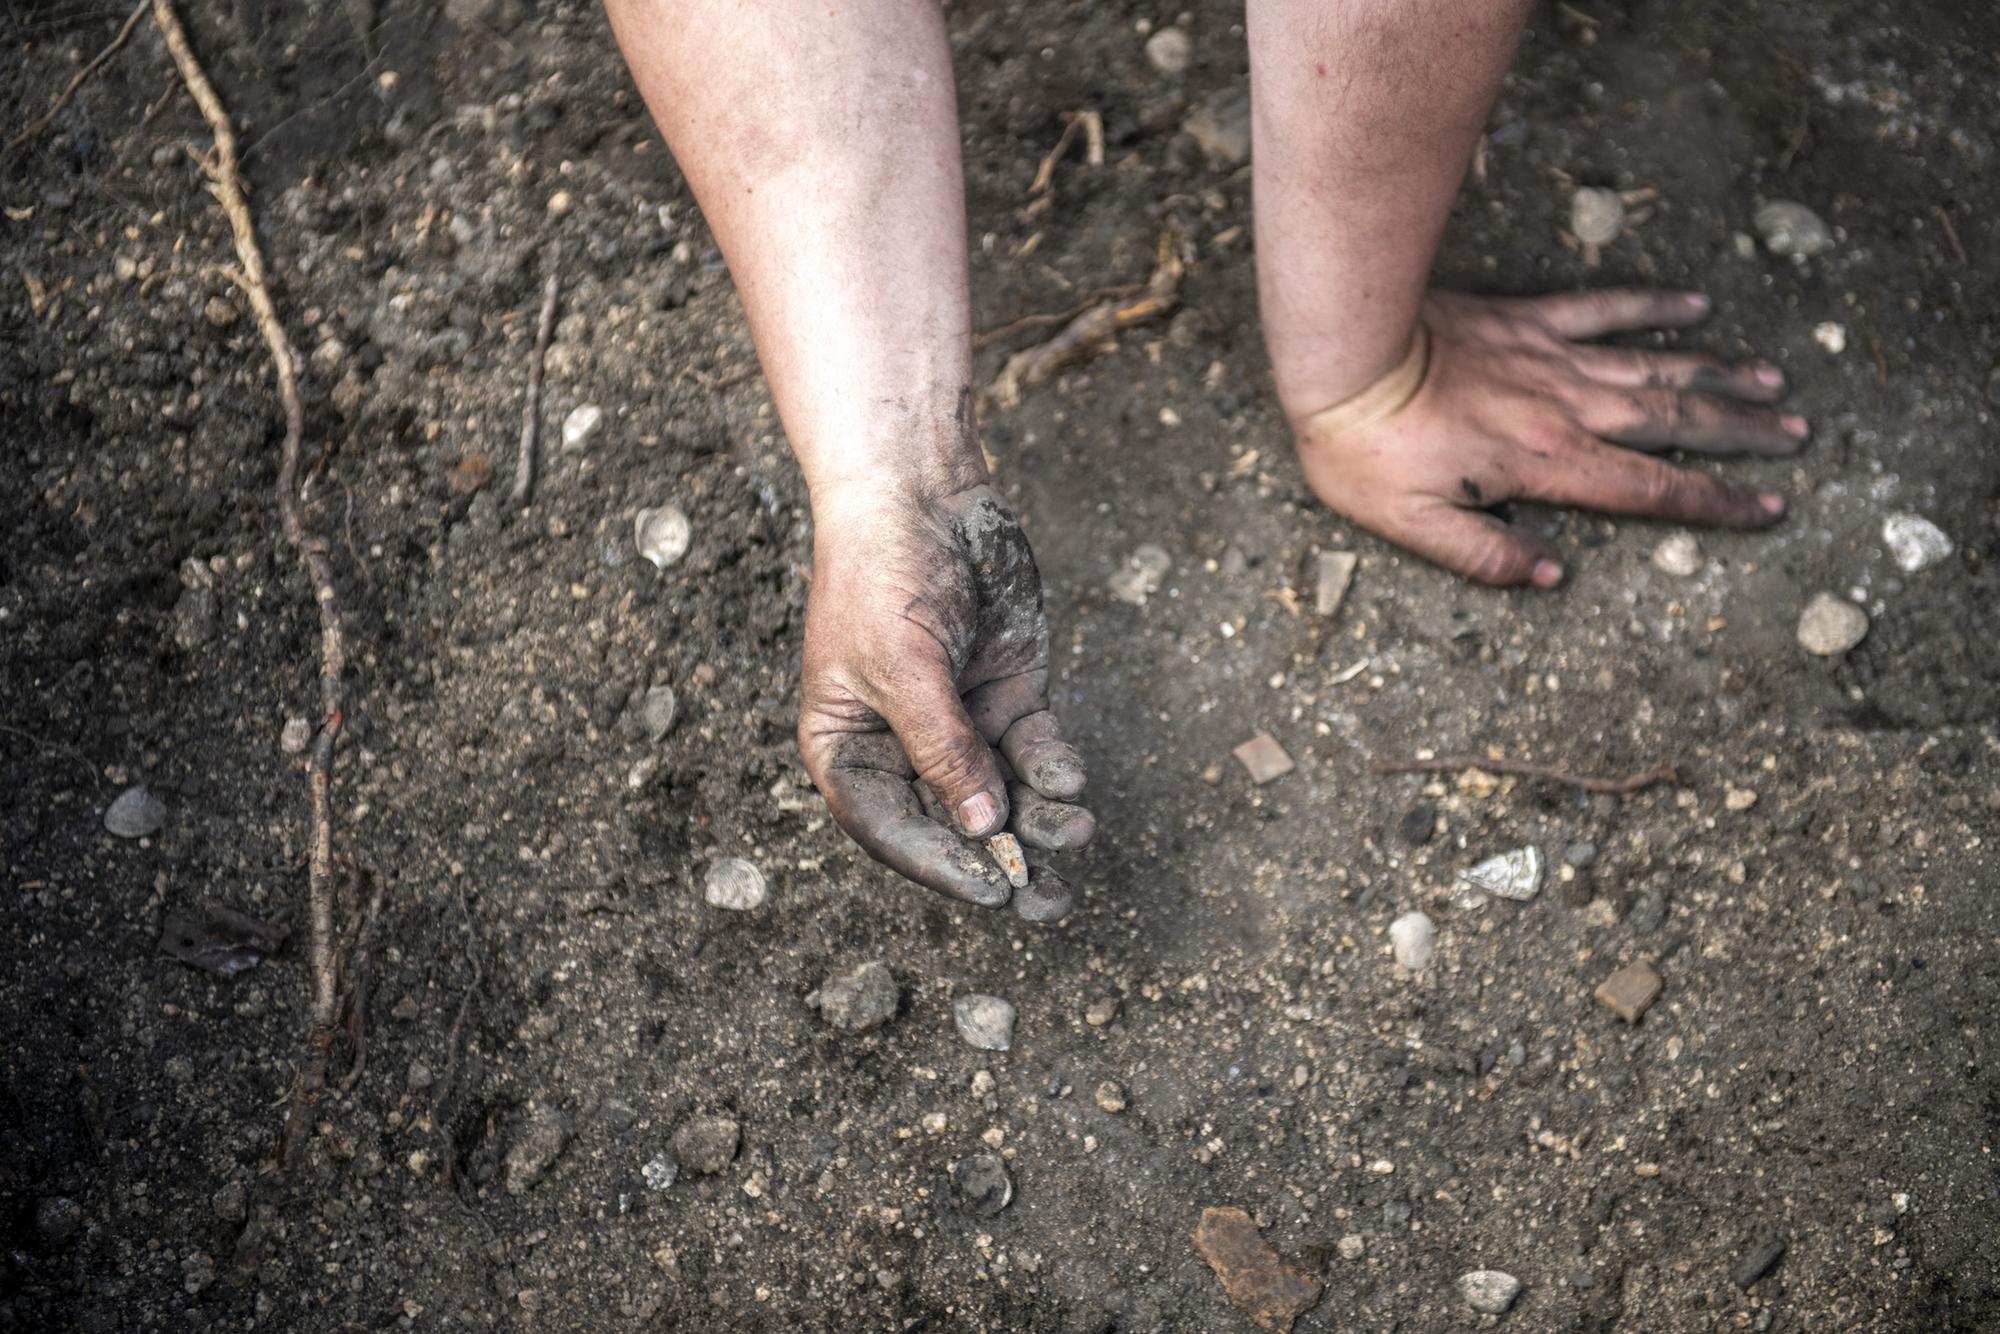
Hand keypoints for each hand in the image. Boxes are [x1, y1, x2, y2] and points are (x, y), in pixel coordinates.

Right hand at [798, 483, 1092, 919]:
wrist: (921, 491)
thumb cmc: (883, 575)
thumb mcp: (905, 667)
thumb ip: (943, 749)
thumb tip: (984, 829)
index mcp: (847, 749)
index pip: (892, 829)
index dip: (942, 865)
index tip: (993, 892)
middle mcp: (902, 747)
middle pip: (955, 824)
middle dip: (1004, 863)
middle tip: (1049, 906)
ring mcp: (959, 721)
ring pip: (1004, 794)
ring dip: (1041, 822)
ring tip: (1077, 834)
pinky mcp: (1006, 694)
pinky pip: (1033, 749)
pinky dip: (1054, 768)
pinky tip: (1071, 782)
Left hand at [1289, 290, 1806, 586]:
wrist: (1344, 359)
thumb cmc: (1366, 452)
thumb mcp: (1413, 528)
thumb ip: (1485, 556)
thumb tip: (1552, 578)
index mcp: (1545, 466)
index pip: (1649, 491)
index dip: (1713, 504)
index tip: (1767, 508)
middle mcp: (1566, 409)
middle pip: (1675, 423)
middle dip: (1742, 434)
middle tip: (1797, 437)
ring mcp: (1551, 358)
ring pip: (1656, 366)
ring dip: (1719, 375)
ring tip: (1774, 382)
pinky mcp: (1527, 319)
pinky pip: (1606, 308)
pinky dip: (1654, 306)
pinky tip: (1696, 303)